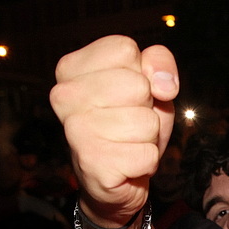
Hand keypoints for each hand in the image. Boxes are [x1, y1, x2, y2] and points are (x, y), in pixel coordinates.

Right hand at [51, 36, 178, 224]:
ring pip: (146, 122)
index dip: (141, 73)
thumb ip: (158, 63)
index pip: (125, 49)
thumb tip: (163, 84)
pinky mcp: (92, 163)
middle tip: (129, 123)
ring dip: (148, 137)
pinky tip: (127, 163)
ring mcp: (75, 130)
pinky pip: (147, 154)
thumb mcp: (150, 85)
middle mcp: (64, 96)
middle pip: (138, 85)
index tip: (128, 94)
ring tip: (128, 142)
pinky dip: (147, 162)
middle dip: (146, 107)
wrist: (118, 180)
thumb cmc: (131, 125)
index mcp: (71, 68)